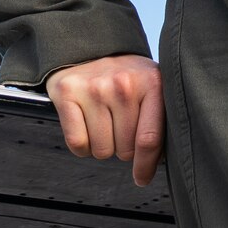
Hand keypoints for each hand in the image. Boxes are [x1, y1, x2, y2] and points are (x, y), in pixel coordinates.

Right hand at [44, 53, 165, 186]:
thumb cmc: (127, 77)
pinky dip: (82, 146)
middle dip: (122, 148)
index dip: (145, 166)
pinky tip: (87, 127)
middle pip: (123, 150)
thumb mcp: (152, 87)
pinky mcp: (67, 93)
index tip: (142, 179)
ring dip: (102, 146)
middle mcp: (123, 84)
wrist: (91, 48)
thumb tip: (158, 164)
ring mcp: (94, 88)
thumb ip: (160, 120)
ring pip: (100, 150)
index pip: (149, 139)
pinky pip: (77, 143)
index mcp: (152, 83)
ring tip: (104, 123)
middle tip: (119, 128)